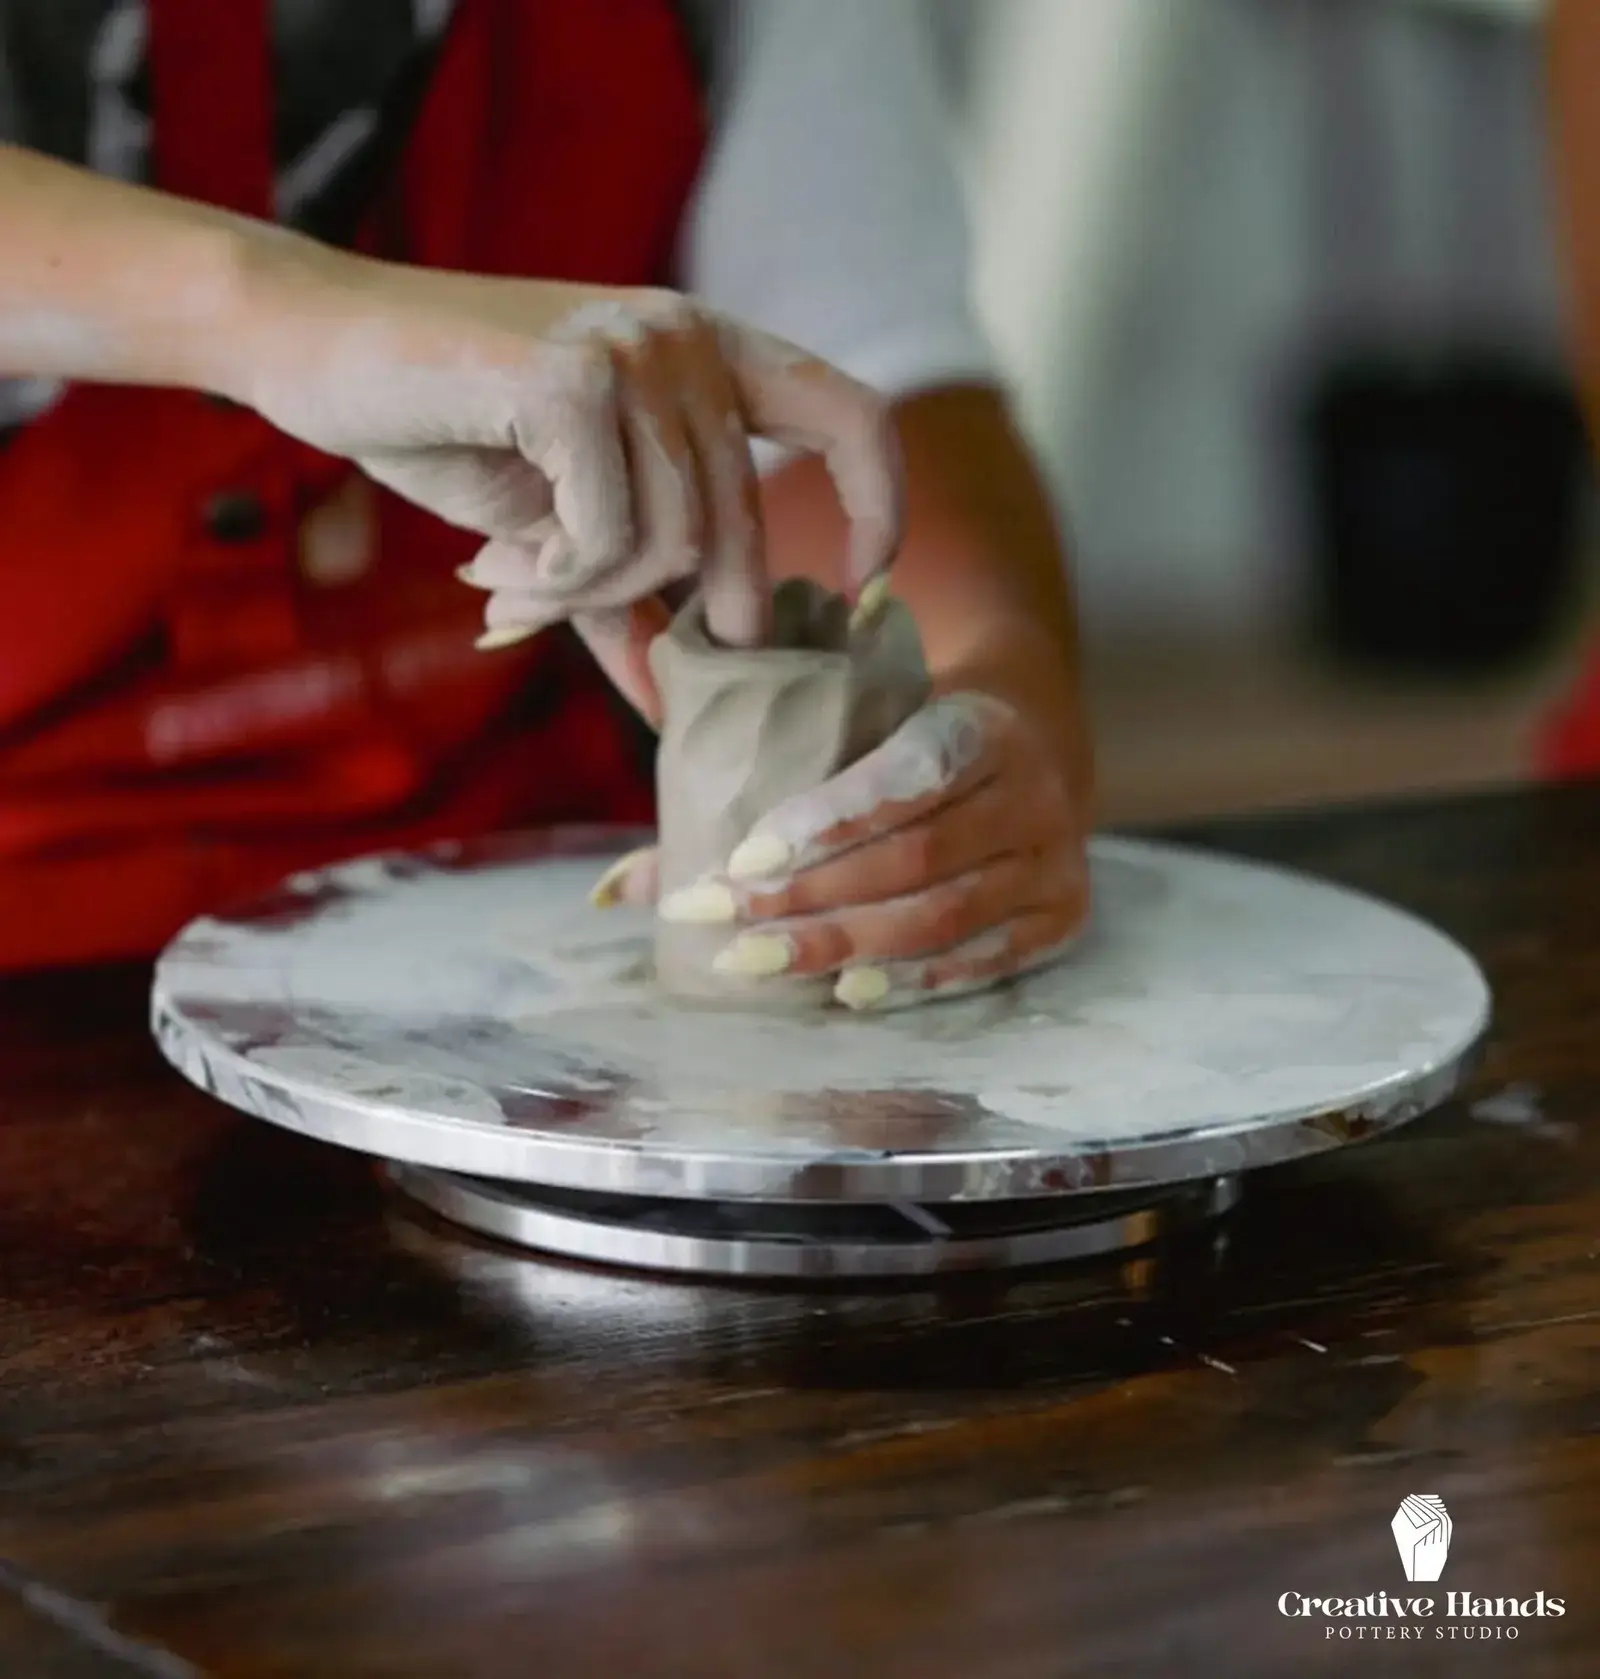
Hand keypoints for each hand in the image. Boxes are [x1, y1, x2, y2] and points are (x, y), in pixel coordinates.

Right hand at [229, 245, 900, 706]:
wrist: (317, 347)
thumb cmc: (445, 426)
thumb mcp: (561, 516)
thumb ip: (628, 594)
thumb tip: (674, 707)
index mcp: (707, 350)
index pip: (851, 414)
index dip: (877, 502)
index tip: (861, 583)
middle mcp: (685, 337)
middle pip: (739, 524)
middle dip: (689, 610)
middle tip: (629, 640)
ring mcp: (631, 350)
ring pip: (670, 543)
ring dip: (589, 594)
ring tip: (516, 582)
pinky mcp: (570, 381)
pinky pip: (606, 538)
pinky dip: (553, 579)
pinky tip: (493, 563)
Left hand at [596, 691, 1088, 1009]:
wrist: (1032, 742)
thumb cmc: (908, 737)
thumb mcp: (853, 728)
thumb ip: (748, 788)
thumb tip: (612, 893)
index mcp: (978, 726)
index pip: (904, 776)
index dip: (827, 818)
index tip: (741, 855)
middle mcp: (1029, 791)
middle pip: (914, 859)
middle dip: (812, 897)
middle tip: (727, 928)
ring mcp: (1051, 860)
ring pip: (943, 915)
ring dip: (847, 944)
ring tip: (763, 963)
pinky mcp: (1060, 917)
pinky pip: (981, 960)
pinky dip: (910, 979)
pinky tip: (845, 991)